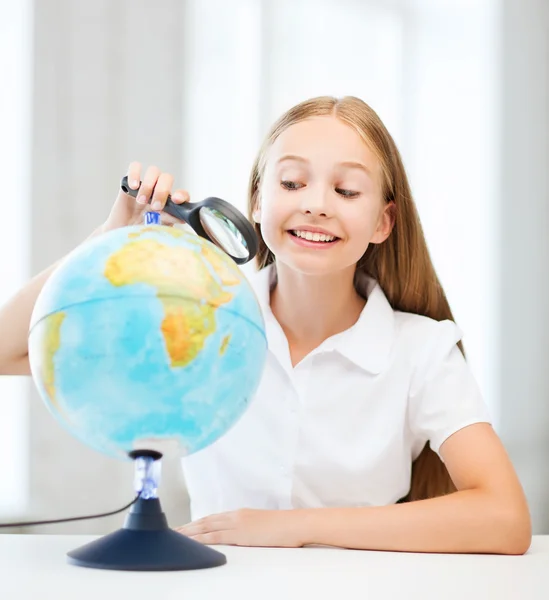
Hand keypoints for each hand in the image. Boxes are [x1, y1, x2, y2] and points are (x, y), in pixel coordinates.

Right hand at [102, 162, 189, 231]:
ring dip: (149, 185)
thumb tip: (183, 218)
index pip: (181, 193)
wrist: (121, 232)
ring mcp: (146, 185)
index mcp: (170, 203)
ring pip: (154, 171)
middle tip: (155, 207)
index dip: (181, 195)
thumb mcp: (157, 227)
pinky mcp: (130, 182)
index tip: (176, 200)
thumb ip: (169, 220)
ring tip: (141, 201)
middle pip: (167, 178)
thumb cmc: (141, 230)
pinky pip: (135, 167)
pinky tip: (133, 187)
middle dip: (162, 191)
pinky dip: (135, 174)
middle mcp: (160, 191)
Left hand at [176, 509, 306, 547]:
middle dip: (188, 526)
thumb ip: (249, 529)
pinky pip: (215, 536)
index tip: (185, 527)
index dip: (197, 522)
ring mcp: (237, 523)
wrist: (296, 524)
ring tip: (175, 536)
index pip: (213, 518)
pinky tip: (191, 542)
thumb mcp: (262, 526)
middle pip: (205, 521)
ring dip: (189, 532)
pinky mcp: (239, 533)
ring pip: (206, 527)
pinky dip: (201, 539)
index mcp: (241, 514)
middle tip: (172, 531)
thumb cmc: (284, 527)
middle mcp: (235, 516)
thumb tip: (243, 536)